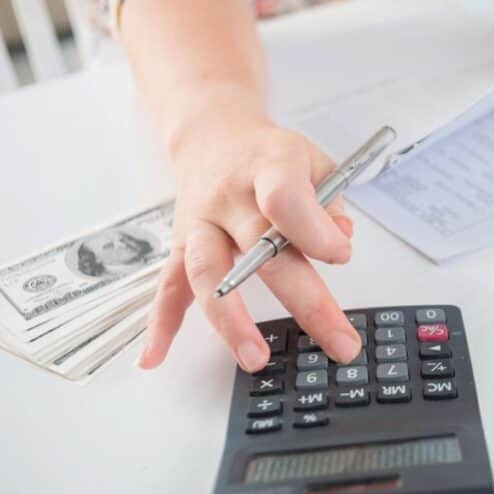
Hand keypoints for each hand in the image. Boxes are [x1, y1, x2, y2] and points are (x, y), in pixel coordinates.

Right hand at [136, 99, 362, 371]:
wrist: (213, 136)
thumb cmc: (269, 156)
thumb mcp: (314, 161)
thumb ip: (330, 200)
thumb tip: (339, 240)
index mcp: (268, 168)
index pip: (286, 200)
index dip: (315, 231)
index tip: (339, 255)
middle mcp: (229, 197)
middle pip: (261, 251)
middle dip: (304, 302)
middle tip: (339, 342)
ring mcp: (200, 223)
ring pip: (208, 272)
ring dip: (230, 319)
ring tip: (255, 357)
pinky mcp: (180, 245)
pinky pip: (167, 286)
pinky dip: (161, 324)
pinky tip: (153, 357)